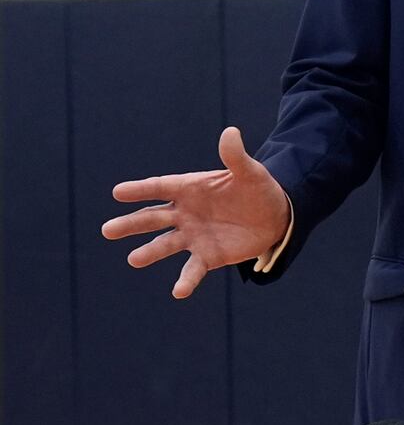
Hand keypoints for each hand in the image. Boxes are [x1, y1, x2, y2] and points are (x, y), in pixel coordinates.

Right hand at [102, 127, 290, 299]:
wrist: (275, 216)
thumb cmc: (257, 189)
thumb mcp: (250, 172)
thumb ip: (236, 157)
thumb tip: (231, 132)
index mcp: (190, 188)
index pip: (160, 187)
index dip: (140, 189)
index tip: (118, 192)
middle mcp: (185, 213)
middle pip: (153, 218)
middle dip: (131, 224)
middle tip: (107, 230)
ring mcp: (193, 236)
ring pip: (166, 245)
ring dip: (150, 253)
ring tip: (134, 259)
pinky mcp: (208, 256)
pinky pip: (193, 269)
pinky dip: (186, 281)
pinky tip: (178, 292)